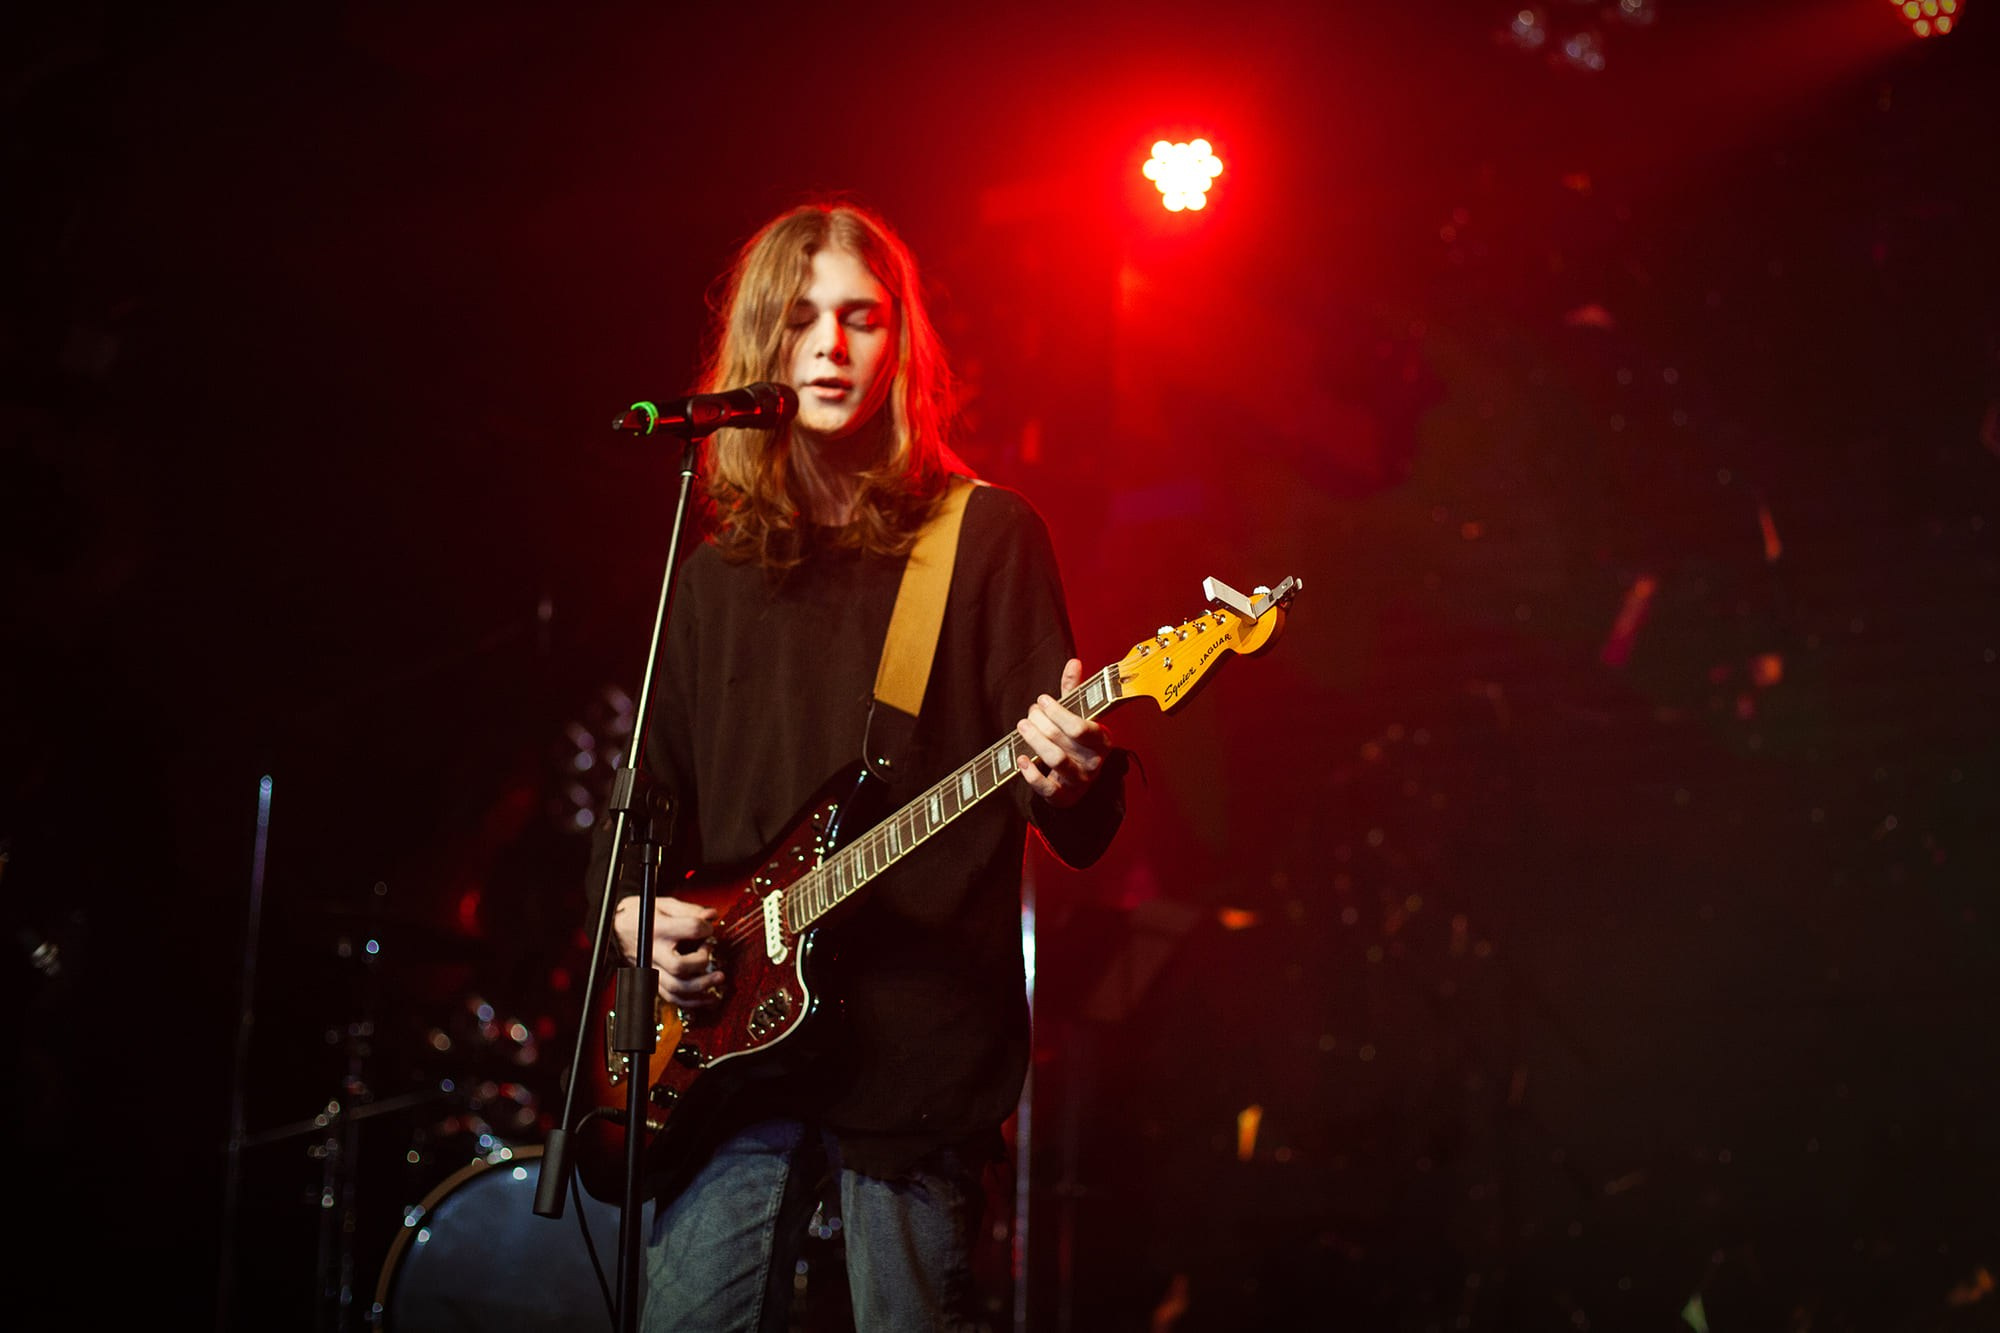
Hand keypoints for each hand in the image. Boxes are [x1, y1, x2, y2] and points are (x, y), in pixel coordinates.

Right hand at [612, 894, 726, 1007]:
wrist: (615, 928)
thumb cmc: (639, 914)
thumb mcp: (663, 904)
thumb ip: (688, 910)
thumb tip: (710, 915)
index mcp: (658, 928)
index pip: (690, 929)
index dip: (706, 928)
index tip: (708, 928)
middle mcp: (653, 951)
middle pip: (680, 966)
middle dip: (702, 962)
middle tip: (710, 951)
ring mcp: (651, 968)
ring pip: (676, 988)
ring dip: (702, 986)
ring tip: (718, 978)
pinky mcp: (651, 979)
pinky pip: (671, 997)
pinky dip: (691, 1001)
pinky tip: (707, 997)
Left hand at [1015, 658, 1110, 809]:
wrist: (1078, 781)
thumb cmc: (1077, 742)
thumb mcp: (1079, 715)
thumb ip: (1075, 691)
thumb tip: (1074, 662)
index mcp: (1102, 740)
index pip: (1081, 726)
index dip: (1058, 712)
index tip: (1043, 700)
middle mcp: (1094, 762)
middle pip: (1062, 738)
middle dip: (1040, 721)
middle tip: (1030, 713)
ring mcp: (1079, 781)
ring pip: (1055, 759)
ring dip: (1034, 739)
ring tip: (1022, 726)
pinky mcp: (1063, 797)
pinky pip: (1047, 787)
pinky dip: (1031, 773)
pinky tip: (1020, 759)